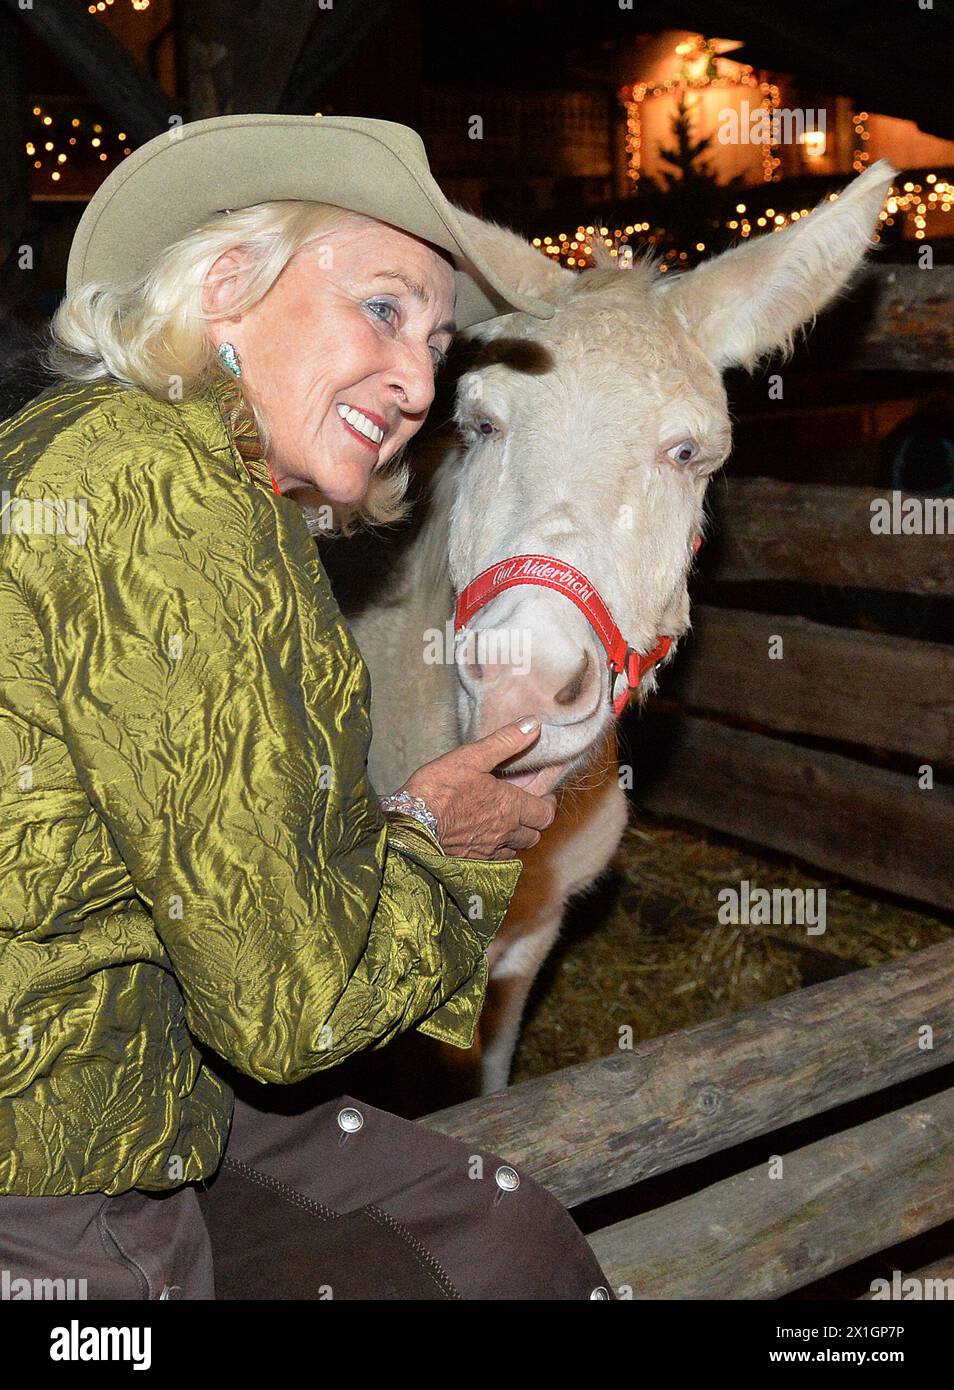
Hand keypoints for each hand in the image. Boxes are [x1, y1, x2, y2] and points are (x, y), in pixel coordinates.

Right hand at [397, 718, 557, 859]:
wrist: (410, 826)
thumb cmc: (439, 789)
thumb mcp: (471, 757)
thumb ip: (505, 741)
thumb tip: (533, 725)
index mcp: (510, 806)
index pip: (545, 813)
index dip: (547, 804)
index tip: (543, 796)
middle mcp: (505, 832)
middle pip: (534, 834)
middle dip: (534, 822)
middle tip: (525, 809)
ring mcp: (488, 851)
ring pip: (516, 849)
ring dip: (516, 837)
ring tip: (505, 824)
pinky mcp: (471, 863)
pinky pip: (495, 861)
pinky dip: (497, 851)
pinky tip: (484, 840)